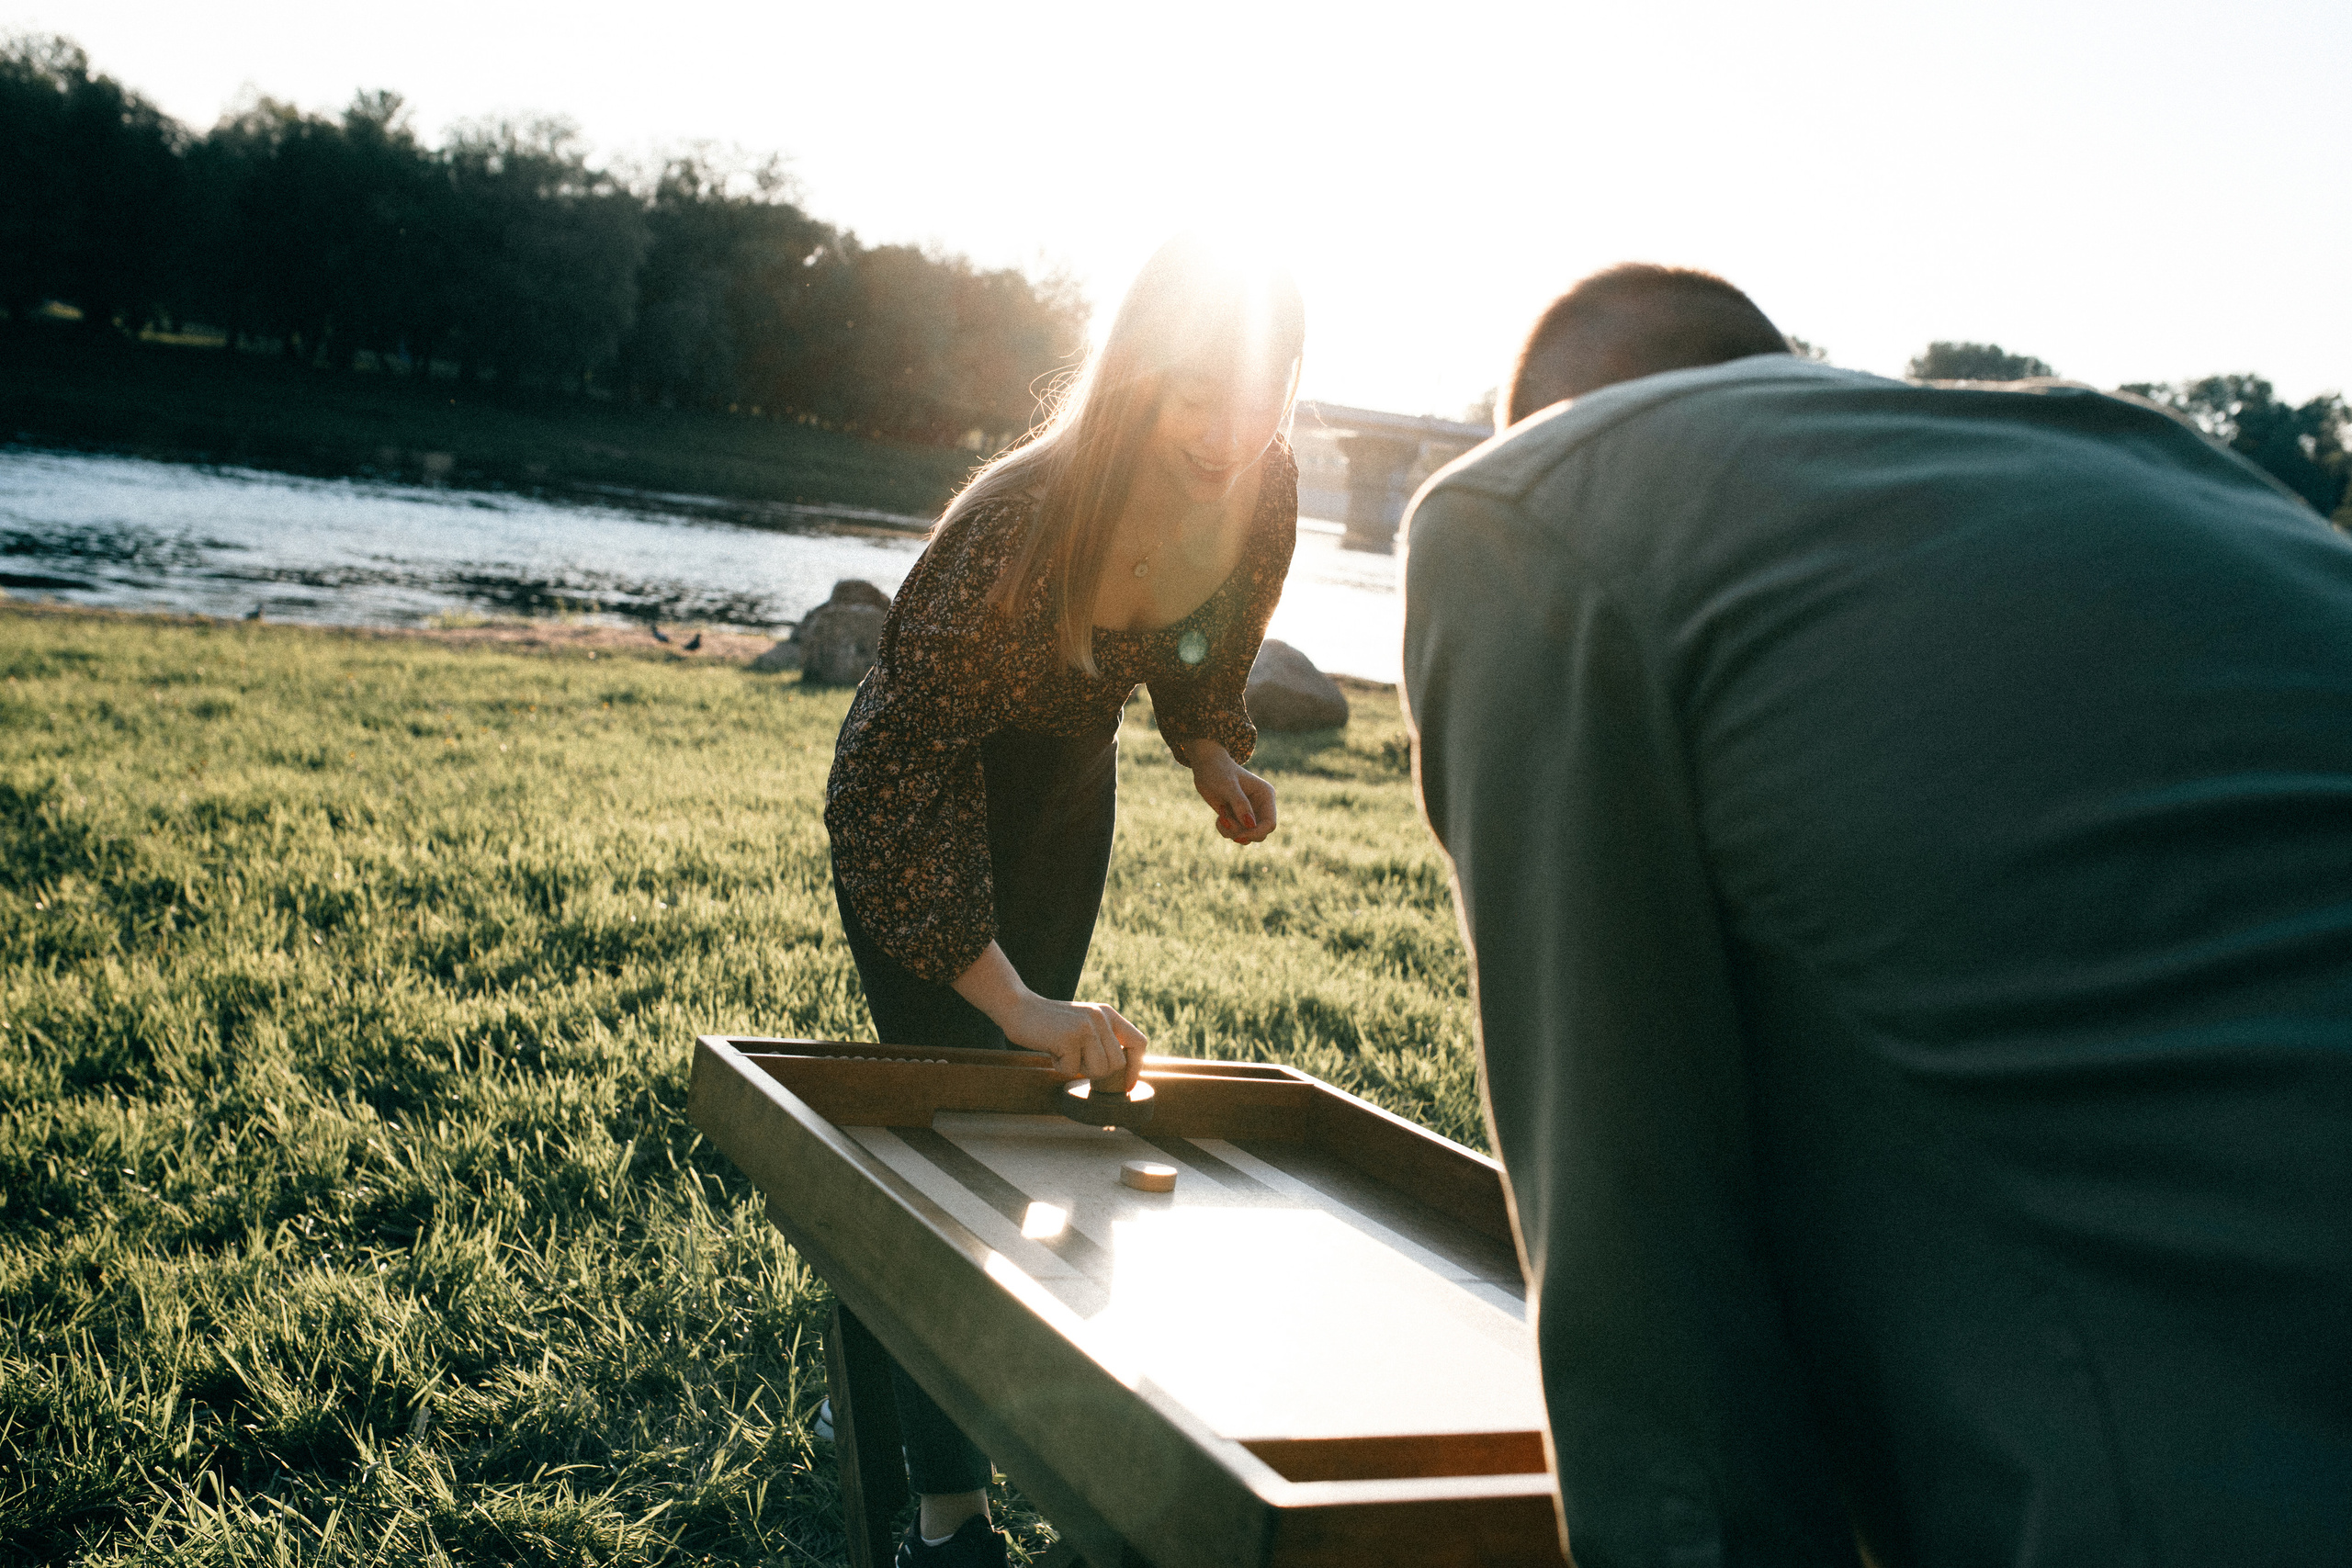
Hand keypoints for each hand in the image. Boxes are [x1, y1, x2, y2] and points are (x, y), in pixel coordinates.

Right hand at [949, 944, 1148, 1089]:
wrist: (1018, 1008)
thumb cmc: (1050, 1024)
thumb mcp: (1084, 1024)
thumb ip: (1103, 1039)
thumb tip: (1122, 1073)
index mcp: (1108, 1014)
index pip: (1139, 1043)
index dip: (1135, 1067)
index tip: (1126, 1085)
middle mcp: (1101, 1017)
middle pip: (1116, 1064)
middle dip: (1096, 1071)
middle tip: (1075, 1060)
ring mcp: (1086, 1027)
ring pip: (1098, 1070)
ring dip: (1078, 1068)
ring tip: (1063, 1052)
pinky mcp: (1069, 1037)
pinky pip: (1073, 1069)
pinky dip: (1059, 1066)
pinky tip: (1051, 1050)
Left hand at [1188, 742, 1277, 844]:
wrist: (1206, 766)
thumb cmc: (1218, 771)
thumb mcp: (1228, 786)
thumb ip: (1240, 804)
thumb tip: (1250, 825)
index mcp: (1266, 795)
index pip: (1270, 823)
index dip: (1256, 833)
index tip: (1239, 835)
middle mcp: (1261, 806)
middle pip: (1260, 834)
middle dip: (1242, 833)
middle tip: (1226, 822)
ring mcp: (1249, 813)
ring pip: (1247, 836)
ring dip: (1232, 831)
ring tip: (1221, 817)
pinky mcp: (1238, 817)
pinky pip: (1235, 834)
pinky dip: (1225, 830)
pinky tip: (1220, 816)